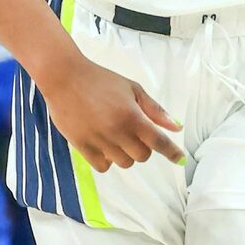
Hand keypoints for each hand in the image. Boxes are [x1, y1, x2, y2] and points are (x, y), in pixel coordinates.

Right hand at [41, 54, 182, 170]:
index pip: (158, 141)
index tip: (180, 159)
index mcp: (132, 116)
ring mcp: (99, 141)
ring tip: (116, 136)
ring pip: (124, 163)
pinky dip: (107, 160)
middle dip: (143, 147)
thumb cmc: (100, 80)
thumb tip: (176, 127)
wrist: (64, 77)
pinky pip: (103, 166)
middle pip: (142, 156)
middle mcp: (117, 131)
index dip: (172, 152)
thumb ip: (155, 110)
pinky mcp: (82, 146)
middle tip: (134, 132)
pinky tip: (104, 145)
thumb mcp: (132, 88)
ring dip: (125, 153)